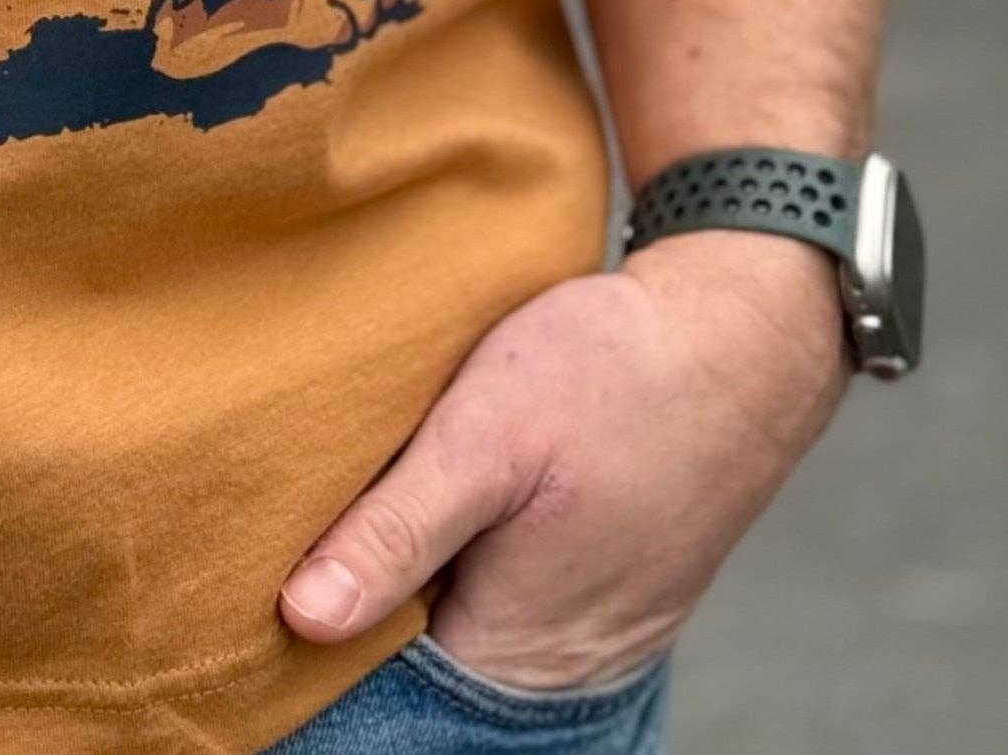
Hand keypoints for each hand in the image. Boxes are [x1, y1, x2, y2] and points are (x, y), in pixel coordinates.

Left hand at [278, 232, 848, 691]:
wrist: (741, 331)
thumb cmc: (611, 374)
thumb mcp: (484, 437)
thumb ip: (397, 531)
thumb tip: (302, 617)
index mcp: (517, 651)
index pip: (384, 677)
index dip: (322, 627)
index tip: (266, 567)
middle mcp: (562, 664)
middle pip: (424, 654)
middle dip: (365, 593)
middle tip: (306, 511)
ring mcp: (597, 628)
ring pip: (468, 616)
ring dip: (418, 567)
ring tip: (368, 492)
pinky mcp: (615, 581)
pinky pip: (516, 589)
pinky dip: (472, 550)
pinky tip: (440, 489)